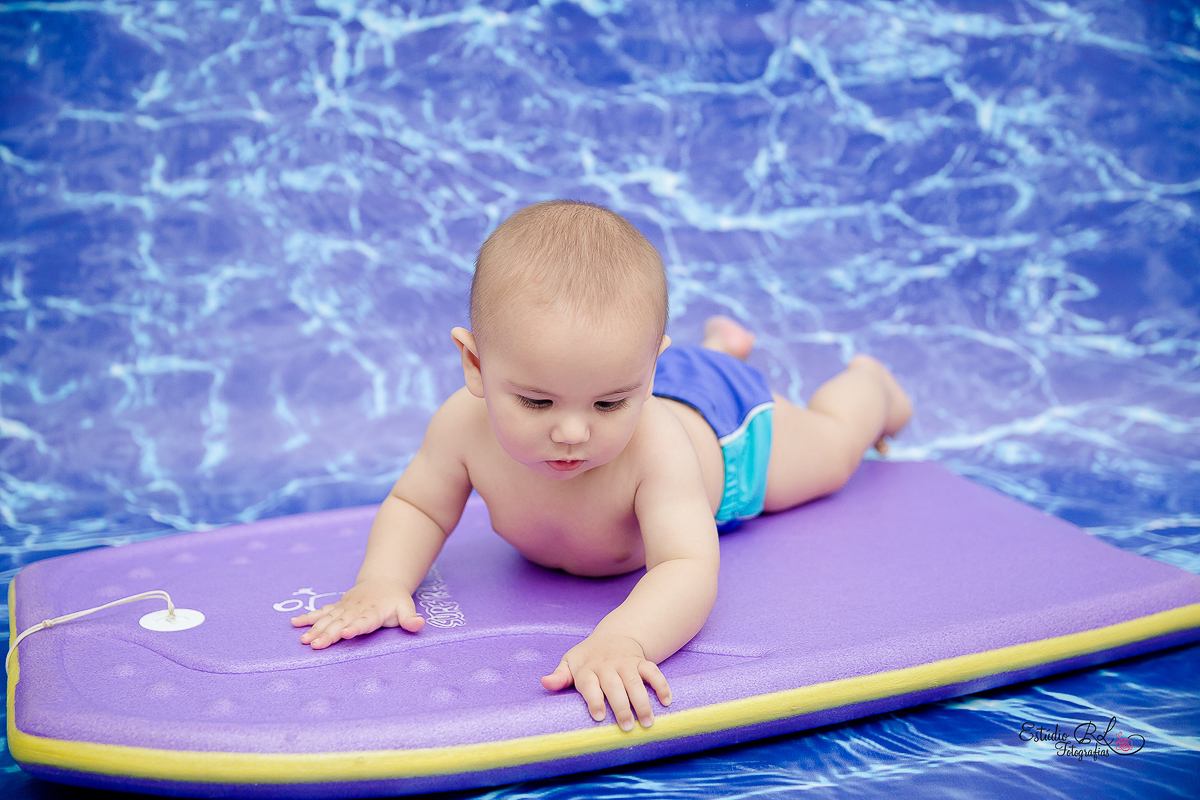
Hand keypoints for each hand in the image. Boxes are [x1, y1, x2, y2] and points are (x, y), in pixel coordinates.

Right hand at [291, 578, 423, 647]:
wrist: (383, 582)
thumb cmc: (395, 601)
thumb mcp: (406, 608)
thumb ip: (410, 618)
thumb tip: (419, 624)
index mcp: (373, 612)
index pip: (364, 621)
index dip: (355, 627)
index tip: (345, 633)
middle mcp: (356, 609)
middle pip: (341, 623)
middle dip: (328, 634)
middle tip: (316, 645)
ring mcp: (344, 607)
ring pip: (328, 619)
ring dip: (315, 629)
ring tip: (305, 641)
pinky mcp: (337, 607)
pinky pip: (321, 611)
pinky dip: (308, 617)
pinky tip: (294, 623)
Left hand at [541, 631, 671, 731]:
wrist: (614, 635)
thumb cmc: (588, 657)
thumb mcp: (570, 662)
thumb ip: (560, 676)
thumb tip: (545, 683)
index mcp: (587, 668)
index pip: (589, 684)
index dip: (594, 699)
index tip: (600, 717)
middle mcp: (607, 665)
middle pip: (615, 686)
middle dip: (621, 706)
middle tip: (626, 727)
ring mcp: (626, 663)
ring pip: (636, 682)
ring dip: (642, 702)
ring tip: (647, 722)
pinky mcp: (641, 662)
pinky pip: (653, 671)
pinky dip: (661, 685)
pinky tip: (667, 702)